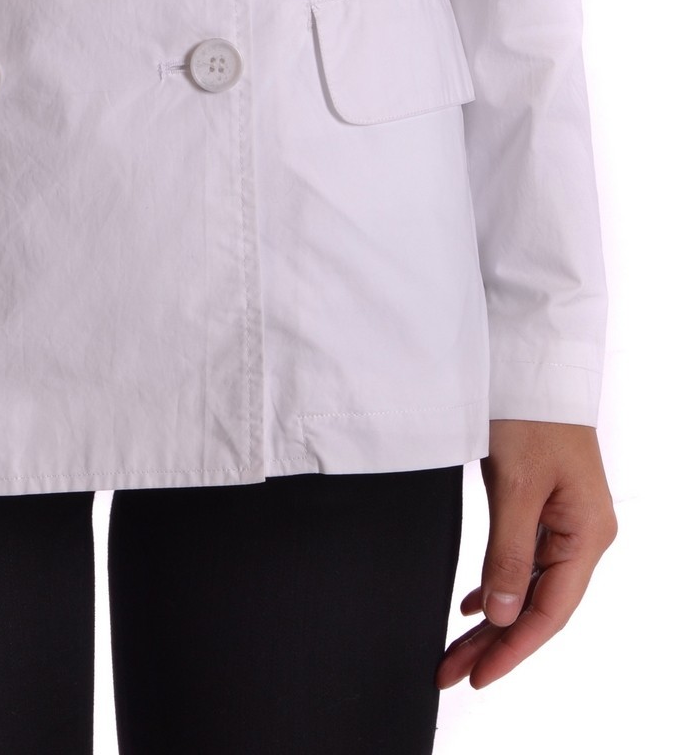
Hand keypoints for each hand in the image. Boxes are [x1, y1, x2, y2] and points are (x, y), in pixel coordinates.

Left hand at [436, 419, 616, 690]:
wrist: (533, 362)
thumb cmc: (530, 414)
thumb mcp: (516, 486)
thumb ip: (509, 553)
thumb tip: (503, 616)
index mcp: (587, 535)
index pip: (549, 611)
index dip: (513, 650)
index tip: (476, 676)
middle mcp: (583, 535)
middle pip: (538, 605)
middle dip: (495, 644)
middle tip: (451, 672)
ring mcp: (566, 521)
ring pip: (527, 586)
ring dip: (493, 619)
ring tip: (456, 650)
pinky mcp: (546, 506)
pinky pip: (524, 560)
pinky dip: (498, 583)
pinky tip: (474, 606)